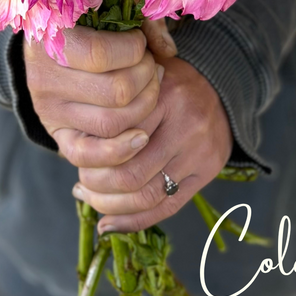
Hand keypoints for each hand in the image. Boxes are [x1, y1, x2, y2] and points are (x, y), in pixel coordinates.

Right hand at [25, 26, 162, 166]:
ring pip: (110, 124)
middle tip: (150, 66)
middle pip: (114, 92)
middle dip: (146, 77)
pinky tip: (142, 136)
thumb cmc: (88, 20)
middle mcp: (44, 77)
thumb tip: (168, 52)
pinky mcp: (57, 134)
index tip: (140, 42)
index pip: (100, 54)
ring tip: (150, 88)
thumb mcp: (108, 7)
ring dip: (143, 106)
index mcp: (50, 38)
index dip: (134, 49)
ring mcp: (49, 109)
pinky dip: (120, 151)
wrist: (52, 45)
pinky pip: (87, 155)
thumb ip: (141, 20)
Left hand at [72, 56, 232, 232]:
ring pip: (146, 195)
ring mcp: (198, 153)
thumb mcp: (144, 71)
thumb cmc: (169, 80)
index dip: (89, 150)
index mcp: (164, 94)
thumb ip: (116, 94)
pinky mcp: (206, 174)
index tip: (74, 154)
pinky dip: (134, 221)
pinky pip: (167, 207)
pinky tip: (110, 223)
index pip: (116, 133)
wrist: (221, 88)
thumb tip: (74, 134)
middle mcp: (185, 126)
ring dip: (111, 206)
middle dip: (97, 184)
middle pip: (129, 171)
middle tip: (80, 183)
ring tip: (92, 200)